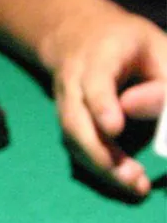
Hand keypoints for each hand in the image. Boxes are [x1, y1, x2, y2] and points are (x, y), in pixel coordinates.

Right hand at [40, 0, 165, 195]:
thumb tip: (140, 111)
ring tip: (134, 185)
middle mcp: (72, 84)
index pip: (94, 84)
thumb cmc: (128, 44)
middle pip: (75, 121)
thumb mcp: (157, 48)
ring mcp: (64, 105)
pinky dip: (97, 167)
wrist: (77, 38)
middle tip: (131, 177)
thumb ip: (162, 82)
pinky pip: (76, 147)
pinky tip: (123, 178)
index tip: (114, 129)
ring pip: (73, 139)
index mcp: (98, 57)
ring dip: (100, 166)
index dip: (101, 106)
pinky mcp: (67, 123)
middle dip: (99, 152)